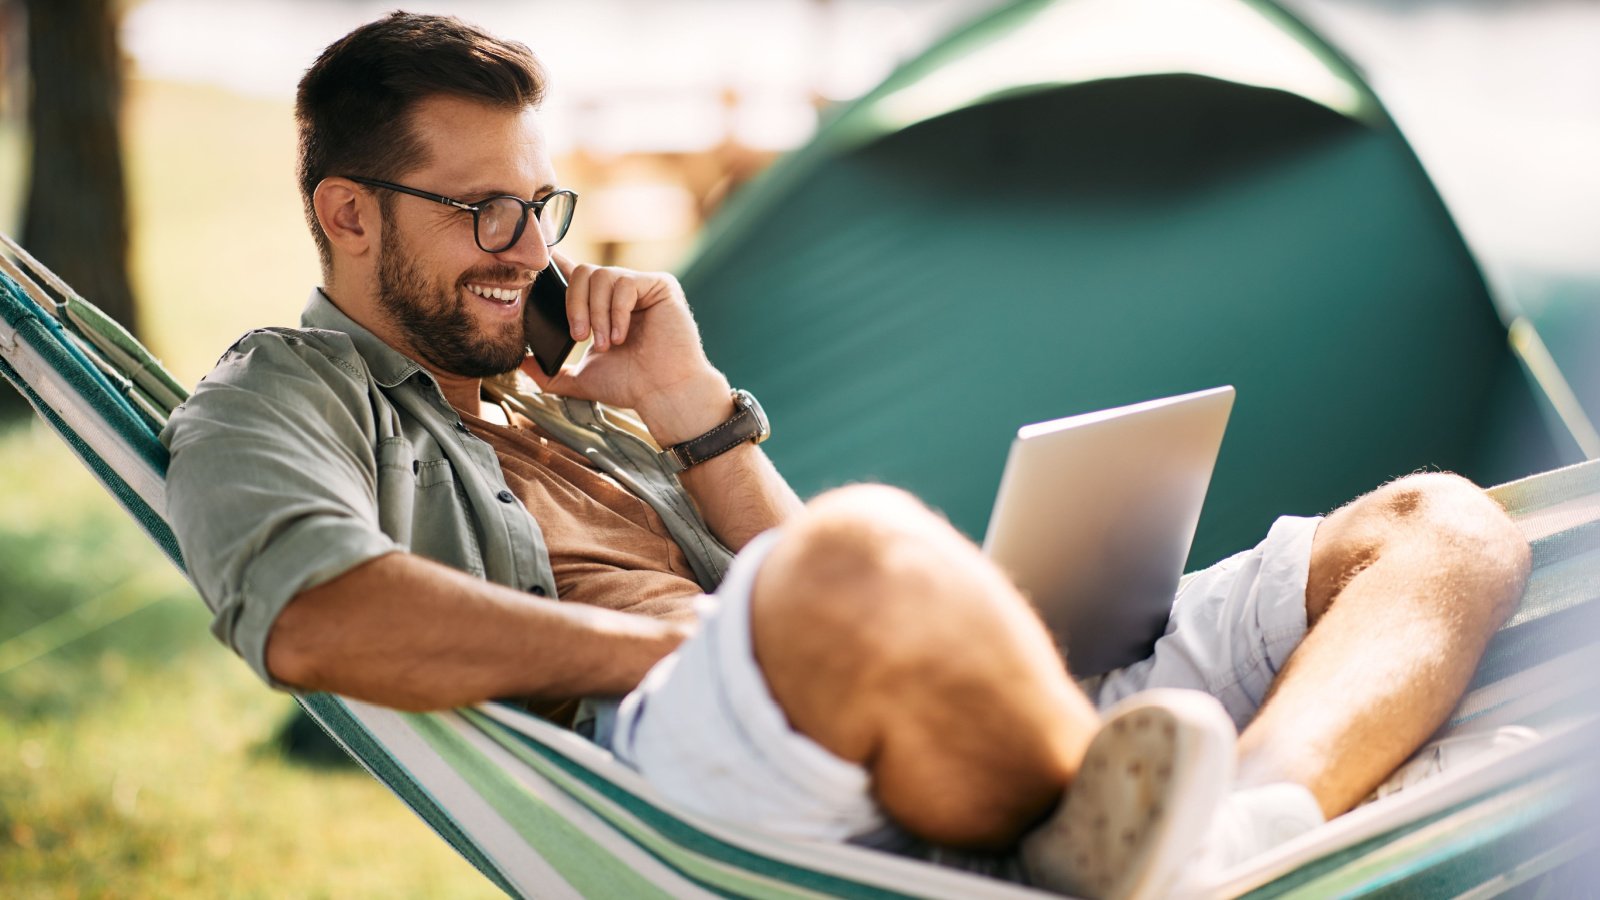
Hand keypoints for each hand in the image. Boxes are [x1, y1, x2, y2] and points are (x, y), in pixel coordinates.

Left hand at [521, 254, 731, 443]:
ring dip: (597, 313)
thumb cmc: (630, 385)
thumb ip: (551, 372)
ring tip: (608, 343)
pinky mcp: (660, 285)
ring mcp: (642, 286)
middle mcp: (622, 292)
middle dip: (575, 304)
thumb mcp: (582, 378)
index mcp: (603, 306)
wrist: (663, 393)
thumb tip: (521, 364)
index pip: (576, 275)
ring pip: (601, 276)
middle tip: (580, 336)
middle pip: (583, 272)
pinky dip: (617, 312)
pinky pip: (625, 283)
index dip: (557, 265)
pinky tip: (623, 336)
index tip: (542, 263)